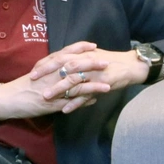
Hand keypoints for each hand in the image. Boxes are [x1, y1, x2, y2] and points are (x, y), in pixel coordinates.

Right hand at [0, 42, 111, 118]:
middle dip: (91, 63)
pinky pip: (71, 101)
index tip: (93, 45)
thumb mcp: (36, 75)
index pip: (65, 53)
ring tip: (108, 82)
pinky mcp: (52, 102)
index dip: (80, 48)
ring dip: (93, 83)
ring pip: (75, 83)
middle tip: (106, 60)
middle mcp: (50, 75)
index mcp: (46, 66)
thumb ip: (49, 71)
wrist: (7, 99)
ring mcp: (52, 88)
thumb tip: (63, 68)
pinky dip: (84, 99)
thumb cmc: (20, 87)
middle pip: (74, 66)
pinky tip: (96, 99)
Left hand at [29, 44, 150, 101]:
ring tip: (46, 97)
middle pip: (63, 66)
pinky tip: (65, 110)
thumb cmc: (109, 61)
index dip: (45, 63)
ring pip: (73, 80)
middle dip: (47, 73)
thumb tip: (57, 62)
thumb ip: (75, 59)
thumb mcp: (91, 56)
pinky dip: (76, 103)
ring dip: (59, 89)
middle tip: (33, 81)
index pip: (60, 56)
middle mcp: (87, 61)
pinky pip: (87, 94)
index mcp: (82, 54)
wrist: (131, 66)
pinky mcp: (102, 83)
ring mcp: (94, 73)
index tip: (32, 71)